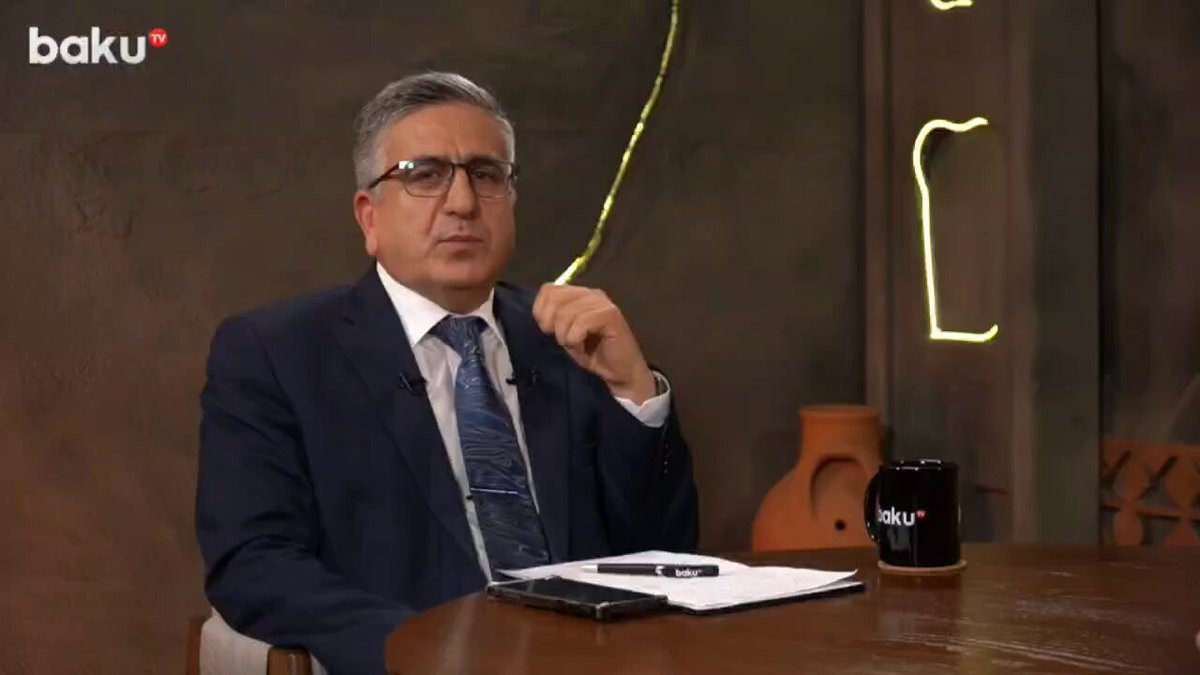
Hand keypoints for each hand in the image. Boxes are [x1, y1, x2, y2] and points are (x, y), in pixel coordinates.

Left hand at [532, 284, 656, 403]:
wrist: (620, 373)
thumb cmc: (592, 355)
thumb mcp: (565, 334)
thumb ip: (553, 319)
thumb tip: (540, 314)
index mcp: (579, 294)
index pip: (548, 290)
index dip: (541, 312)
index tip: (548, 332)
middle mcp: (590, 293)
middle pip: (554, 299)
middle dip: (551, 325)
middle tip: (563, 341)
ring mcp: (602, 302)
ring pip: (566, 313)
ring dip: (565, 336)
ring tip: (576, 346)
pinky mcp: (610, 315)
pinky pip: (581, 323)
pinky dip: (575, 339)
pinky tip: (583, 348)